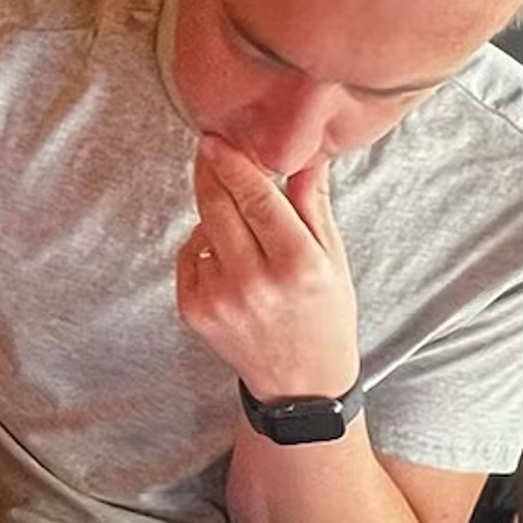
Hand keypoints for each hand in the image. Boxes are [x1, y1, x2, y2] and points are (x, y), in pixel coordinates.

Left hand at [180, 140, 360, 406]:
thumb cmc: (324, 314)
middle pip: (218, 207)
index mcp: (297, 265)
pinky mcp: (194, 311)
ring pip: (202, 228)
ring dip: (214, 213)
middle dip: (210, 172)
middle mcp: (255, 282)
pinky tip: (229, 258)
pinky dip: (204, 245)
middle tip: (208, 149)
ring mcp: (219, 299)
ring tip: (240, 223)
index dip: (234, 164)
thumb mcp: (333, 259)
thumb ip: (314, 205)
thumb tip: (305, 156)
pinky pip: (189, 256)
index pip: (257, 199)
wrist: (300, 383)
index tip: (216, 139)